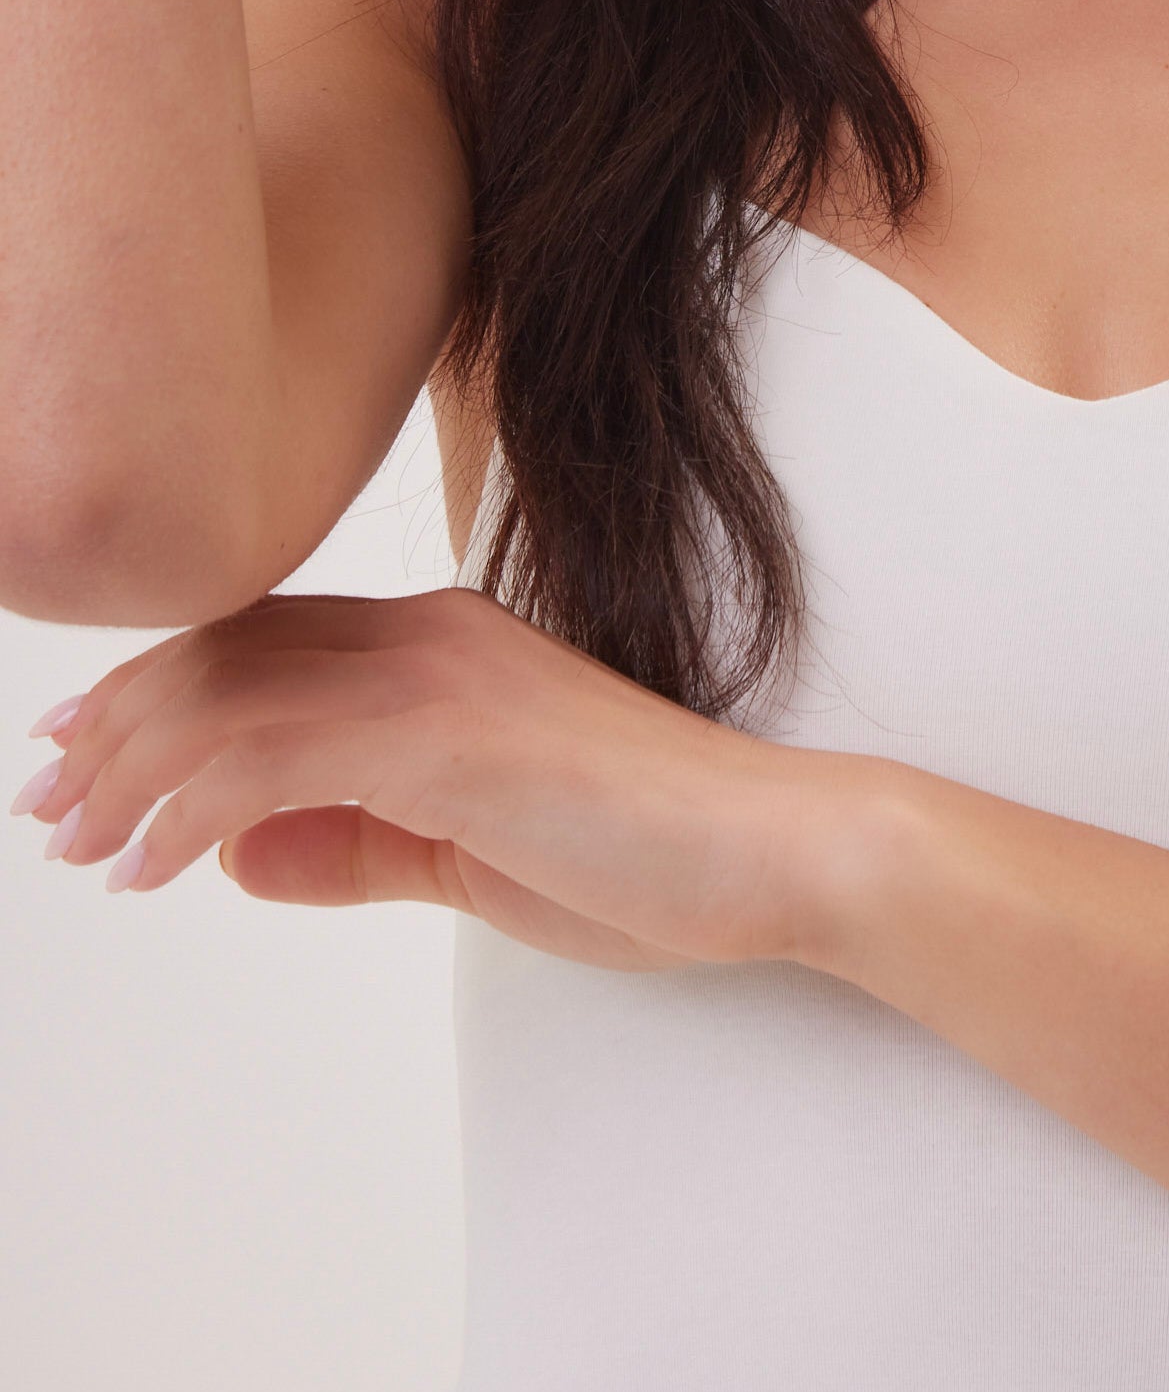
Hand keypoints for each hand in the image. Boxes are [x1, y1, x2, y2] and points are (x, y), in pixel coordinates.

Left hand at [10, 589, 874, 974]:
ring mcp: (438, 673)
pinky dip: (188, 809)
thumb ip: (357, 846)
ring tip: (79, 843)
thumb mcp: (469, 856)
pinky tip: (153, 862)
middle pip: (228, 650)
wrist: (769, 847)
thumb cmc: (647, 856)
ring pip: (231, 696)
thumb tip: (243, 855)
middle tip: (47, 800)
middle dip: (116, 723)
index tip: (81, 752)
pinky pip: (272, 757)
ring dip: (131, 772)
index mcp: (443, 643)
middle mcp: (429, 632)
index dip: (159, 687)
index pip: (264, 642)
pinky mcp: (444, 733)